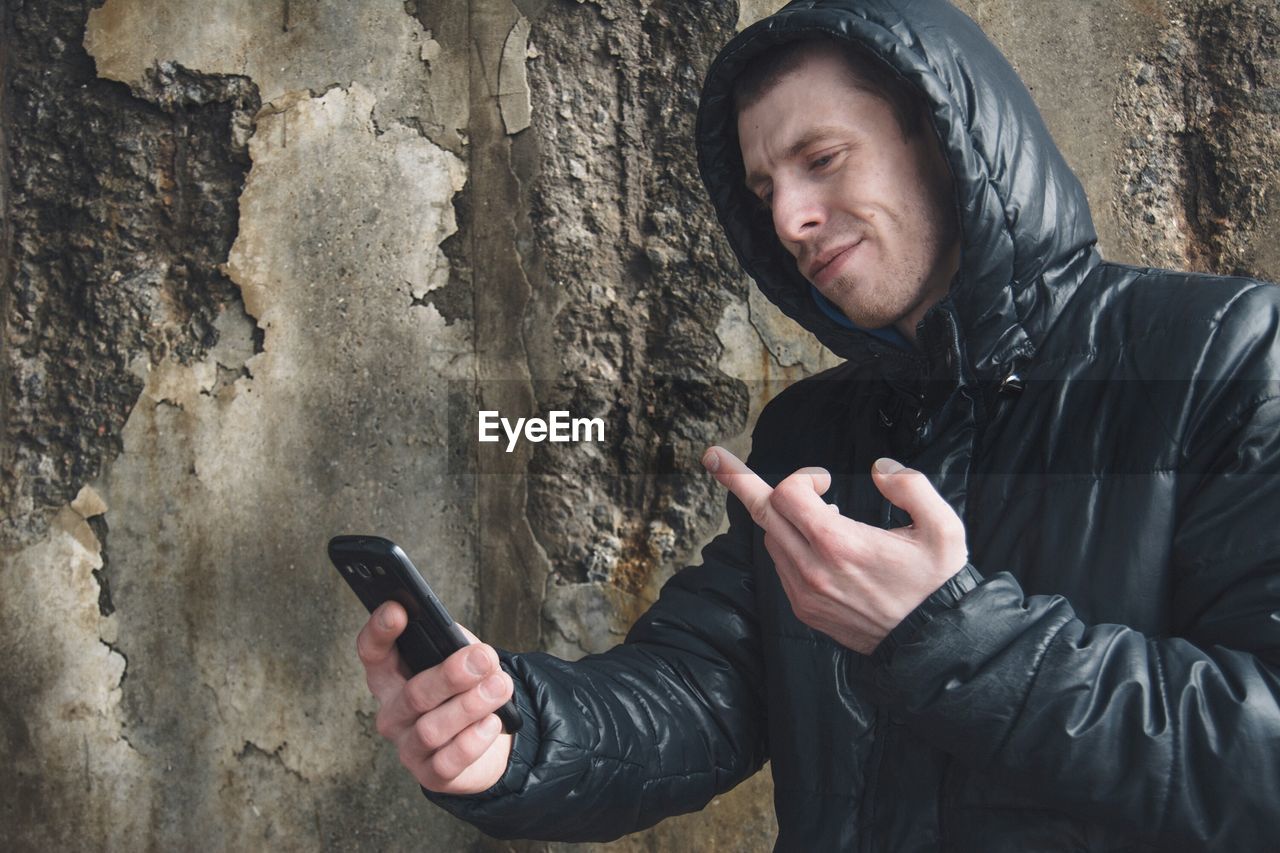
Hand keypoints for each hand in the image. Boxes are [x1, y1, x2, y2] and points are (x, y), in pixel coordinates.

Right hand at [356, 602, 513, 793]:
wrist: (483, 740)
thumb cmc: (463, 689)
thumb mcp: (458, 657)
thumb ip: (456, 645)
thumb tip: (472, 650)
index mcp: (391, 676)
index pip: (373, 653)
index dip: (380, 631)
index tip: (398, 609)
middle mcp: (392, 713)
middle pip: (414, 693)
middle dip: (451, 674)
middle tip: (484, 658)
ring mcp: (408, 747)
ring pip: (433, 728)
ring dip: (471, 705)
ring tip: (500, 687)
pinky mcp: (430, 775)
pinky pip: (449, 760)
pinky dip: (473, 740)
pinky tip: (492, 722)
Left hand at [702, 446, 967, 653]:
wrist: (932, 645)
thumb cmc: (937, 583)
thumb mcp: (943, 528)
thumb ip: (911, 486)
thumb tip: (880, 468)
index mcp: (840, 544)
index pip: (787, 494)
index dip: (802, 477)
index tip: (825, 479)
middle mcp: (813, 569)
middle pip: (763, 513)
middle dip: (740, 481)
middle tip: (714, 456)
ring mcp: (804, 593)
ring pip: (772, 539)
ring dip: (782, 516)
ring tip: (816, 511)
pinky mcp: (805, 610)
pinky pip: (781, 566)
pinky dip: (789, 545)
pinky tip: (817, 544)